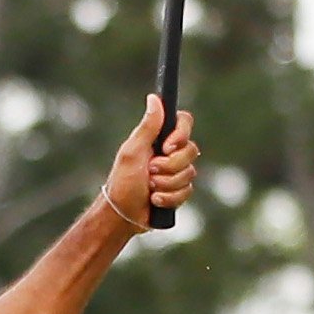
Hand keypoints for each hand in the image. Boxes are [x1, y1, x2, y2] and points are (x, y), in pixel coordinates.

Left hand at [99, 99, 197, 228]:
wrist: (122, 214)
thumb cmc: (122, 181)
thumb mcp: (133, 151)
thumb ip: (148, 126)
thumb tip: (154, 98)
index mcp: (159, 138)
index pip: (184, 122)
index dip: (180, 135)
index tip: (166, 147)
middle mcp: (171, 152)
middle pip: (191, 150)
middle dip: (169, 166)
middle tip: (150, 171)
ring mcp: (176, 171)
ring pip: (190, 173)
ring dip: (166, 184)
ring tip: (149, 188)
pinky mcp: (179, 190)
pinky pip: (187, 191)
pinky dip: (169, 197)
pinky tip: (154, 200)